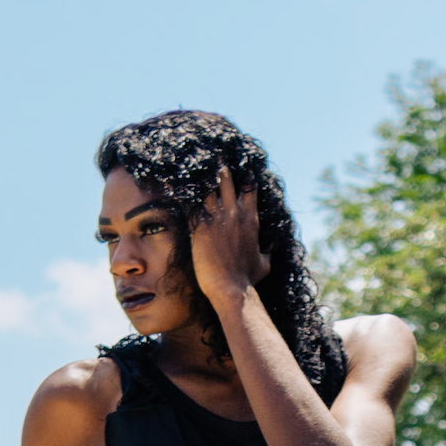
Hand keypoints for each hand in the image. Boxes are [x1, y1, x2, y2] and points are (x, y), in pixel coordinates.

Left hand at [189, 166, 270, 304]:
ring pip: (207, 189)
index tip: (241, 168)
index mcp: (251, 219)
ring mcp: (216, 219)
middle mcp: (234, 214)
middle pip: (226, 181)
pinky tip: (173, 183)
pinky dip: (183, 194)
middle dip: (221, 168)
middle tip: (216, 156)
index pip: (250, 189)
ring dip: (201, 179)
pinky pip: (189, 205)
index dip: (245, 177)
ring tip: (193, 165)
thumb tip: (272, 248)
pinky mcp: (199, 228)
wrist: (231, 289)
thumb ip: (268, 252)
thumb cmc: (248, 280)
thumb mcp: (264, 264)